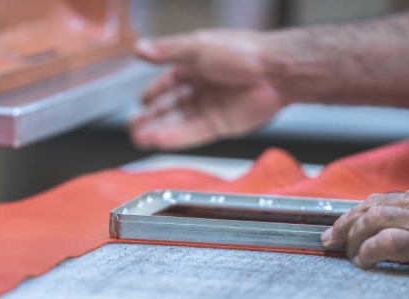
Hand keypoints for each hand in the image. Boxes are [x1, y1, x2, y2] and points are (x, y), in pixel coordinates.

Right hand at [130, 30, 287, 149]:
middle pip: (171, 106)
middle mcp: (202, 88)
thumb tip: (139, 49)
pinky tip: (160, 142)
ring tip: (139, 138)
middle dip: (151, 117)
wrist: (275, 72)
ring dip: (159, 131)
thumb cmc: (243, 52)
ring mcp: (210, 108)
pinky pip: (193, 134)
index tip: (140, 103)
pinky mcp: (220, 126)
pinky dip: (176, 138)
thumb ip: (167, 52)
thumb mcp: (197, 47)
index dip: (153, 93)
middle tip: (133, 127)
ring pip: (179, 123)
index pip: (168, 82)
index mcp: (195, 66)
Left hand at [321, 184, 408, 273]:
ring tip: (351, 255)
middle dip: (345, 224)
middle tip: (330, 241)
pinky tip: (364, 262)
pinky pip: (385, 241)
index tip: (335, 231)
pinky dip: (368, 251)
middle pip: (373, 205)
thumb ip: (404, 221)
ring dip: (355, 237)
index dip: (353, 215)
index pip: (380, 200)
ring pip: (373, 217)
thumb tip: (367, 232)